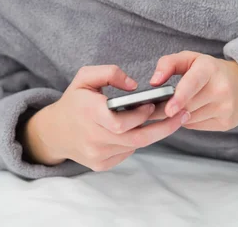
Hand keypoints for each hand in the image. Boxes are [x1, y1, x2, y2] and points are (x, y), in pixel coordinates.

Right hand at [41, 65, 187, 171]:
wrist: (55, 132)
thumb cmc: (74, 100)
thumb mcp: (85, 77)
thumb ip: (109, 72)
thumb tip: (134, 85)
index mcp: (88, 114)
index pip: (119, 122)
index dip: (139, 116)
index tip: (153, 105)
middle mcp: (93, 138)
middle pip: (135, 138)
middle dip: (162, 127)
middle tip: (182, 115)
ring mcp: (97, 155)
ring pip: (134, 145)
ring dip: (154, 133)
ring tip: (173, 120)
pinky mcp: (101, 165)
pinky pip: (127, 152)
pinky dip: (138, 140)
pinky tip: (147, 128)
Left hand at [147, 51, 237, 130]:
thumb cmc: (210, 70)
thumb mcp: (190, 58)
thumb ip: (168, 64)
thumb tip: (154, 82)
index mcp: (209, 68)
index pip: (193, 83)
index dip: (180, 97)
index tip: (168, 109)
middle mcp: (221, 88)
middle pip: (188, 105)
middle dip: (167, 109)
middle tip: (152, 108)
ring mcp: (226, 108)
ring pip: (190, 118)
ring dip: (177, 115)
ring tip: (171, 107)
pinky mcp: (227, 123)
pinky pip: (196, 126)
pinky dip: (188, 120)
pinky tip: (190, 111)